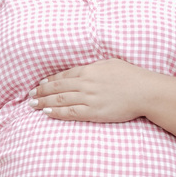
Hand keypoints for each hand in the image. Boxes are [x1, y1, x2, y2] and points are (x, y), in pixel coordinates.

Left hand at [28, 59, 160, 122]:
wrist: (145, 91)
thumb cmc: (132, 76)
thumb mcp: (110, 64)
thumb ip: (95, 67)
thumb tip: (85, 69)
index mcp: (89, 70)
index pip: (63, 76)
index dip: (49, 80)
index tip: (40, 84)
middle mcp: (85, 83)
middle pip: (57, 87)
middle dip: (41, 91)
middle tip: (30, 95)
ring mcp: (89, 98)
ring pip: (60, 99)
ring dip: (44, 101)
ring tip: (32, 105)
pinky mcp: (94, 112)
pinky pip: (71, 112)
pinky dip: (57, 112)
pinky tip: (47, 112)